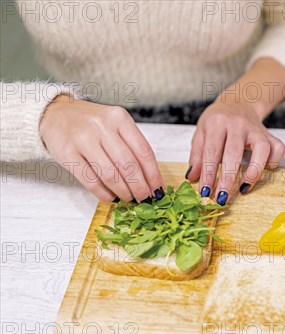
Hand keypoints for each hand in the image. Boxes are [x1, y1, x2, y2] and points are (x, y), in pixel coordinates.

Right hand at [39, 95, 163, 201]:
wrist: (55, 114)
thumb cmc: (92, 123)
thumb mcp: (115, 125)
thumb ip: (132, 147)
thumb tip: (150, 180)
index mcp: (119, 118)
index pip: (143, 151)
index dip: (153, 175)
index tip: (158, 190)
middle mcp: (102, 127)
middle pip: (128, 165)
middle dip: (140, 187)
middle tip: (145, 198)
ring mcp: (83, 139)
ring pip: (110, 175)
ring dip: (123, 192)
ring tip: (129, 198)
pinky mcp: (67, 153)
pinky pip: (90, 181)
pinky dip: (104, 193)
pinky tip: (110, 197)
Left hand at [185, 100, 284, 204]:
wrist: (239, 102)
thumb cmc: (218, 121)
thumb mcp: (201, 131)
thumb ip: (196, 154)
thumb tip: (192, 177)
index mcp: (217, 122)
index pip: (212, 152)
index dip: (208, 174)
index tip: (205, 192)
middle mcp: (238, 124)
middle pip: (234, 153)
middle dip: (228, 178)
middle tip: (222, 198)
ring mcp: (256, 129)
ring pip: (261, 150)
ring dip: (253, 172)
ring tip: (244, 188)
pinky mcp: (270, 134)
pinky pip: (278, 149)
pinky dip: (274, 162)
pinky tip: (264, 171)